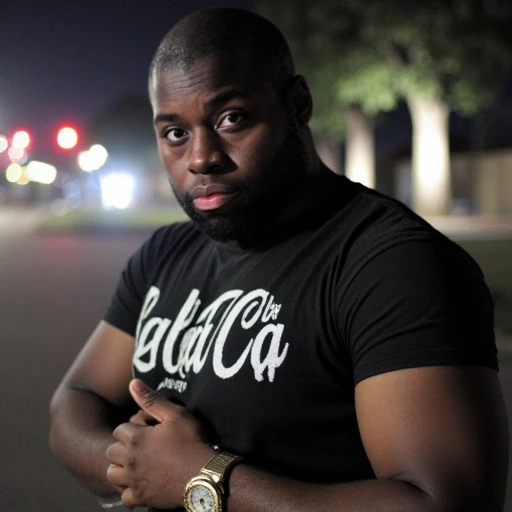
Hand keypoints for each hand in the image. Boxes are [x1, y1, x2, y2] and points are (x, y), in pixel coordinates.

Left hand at [106, 379, 215, 508]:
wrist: (203, 475)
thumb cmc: (192, 442)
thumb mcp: (175, 415)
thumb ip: (152, 399)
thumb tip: (133, 382)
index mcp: (137, 440)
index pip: (119, 430)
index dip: (130, 428)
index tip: (143, 430)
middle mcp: (130, 461)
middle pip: (111, 452)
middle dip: (121, 447)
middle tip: (139, 446)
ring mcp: (135, 481)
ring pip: (112, 474)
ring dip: (120, 468)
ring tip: (135, 464)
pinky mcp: (142, 497)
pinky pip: (124, 497)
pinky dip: (129, 490)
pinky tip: (140, 483)